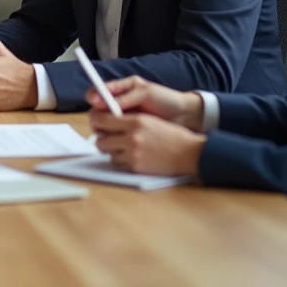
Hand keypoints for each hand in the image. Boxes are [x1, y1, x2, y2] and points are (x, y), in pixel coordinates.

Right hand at [87, 76, 204, 130]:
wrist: (186, 116)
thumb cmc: (166, 99)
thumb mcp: (145, 94)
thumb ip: (123, 98)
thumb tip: (99, 102)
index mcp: (120, 90)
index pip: (97, 93)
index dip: (93, 98)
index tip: (95, 103)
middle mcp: (117, 106)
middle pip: (96, 113)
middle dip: (97, 118)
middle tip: (102, 123)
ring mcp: (123, 121)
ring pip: (102, 127)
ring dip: (103, 131)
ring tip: (112, 133)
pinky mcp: (128, 135)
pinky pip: (114, 138)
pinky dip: (113, 140)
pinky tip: (120, 141)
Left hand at [91, 110, 205, 176]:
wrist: (190, 153)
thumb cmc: (172, 135)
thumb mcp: (150, 120)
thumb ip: (128, 119)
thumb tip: (107, 120)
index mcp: (136, 121)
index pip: (102, 119)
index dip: (96, 121)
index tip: (96, 122)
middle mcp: (132, 137)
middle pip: (100, 139)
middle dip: (102, 139)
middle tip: (109, 138)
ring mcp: (133, 154)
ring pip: (107, 153)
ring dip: (112, 150)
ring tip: (123, 147)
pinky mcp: (136, 167)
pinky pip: (117, 163)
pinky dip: (120, 160)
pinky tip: (131, 156)